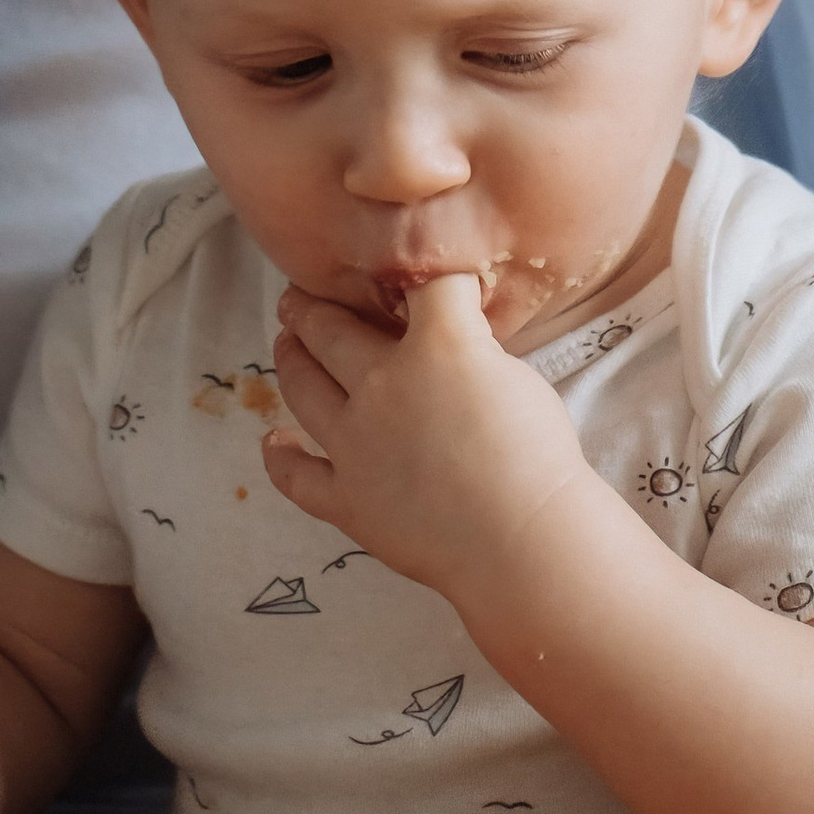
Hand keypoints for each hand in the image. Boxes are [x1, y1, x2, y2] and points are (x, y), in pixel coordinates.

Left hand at [264, 272, 588, 601]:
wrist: (525, 539)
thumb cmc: (539, 458)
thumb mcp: (518, 377)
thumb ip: (474, 353)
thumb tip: (454, 351)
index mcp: (436, 346)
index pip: (422, 284)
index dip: (423, 273)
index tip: (417, 277)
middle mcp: (382, 384)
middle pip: (332, 328)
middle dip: (313, 306)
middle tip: (297, 297)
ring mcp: (355, 443)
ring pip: (304, 387)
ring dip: (291, 358)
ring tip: (285, 342)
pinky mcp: (347, 497)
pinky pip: (298, 476)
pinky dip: (281, 457)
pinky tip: (274, 442)